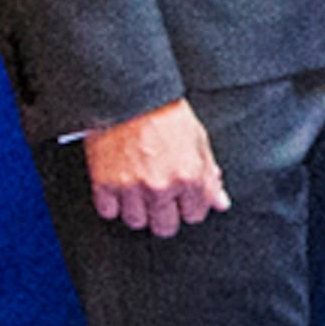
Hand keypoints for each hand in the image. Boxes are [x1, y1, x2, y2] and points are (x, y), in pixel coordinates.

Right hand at [82, 100, 227, 236]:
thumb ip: (209, 177)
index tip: (183, 200)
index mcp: (189, 178)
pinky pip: (108, 212)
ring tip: (140, 193)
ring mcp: (131, 188)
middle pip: (165, 227)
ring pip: (137, 222)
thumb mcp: (199, 141)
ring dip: (139, 211)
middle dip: (165, 216)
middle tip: (161, 200)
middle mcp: (161, 187)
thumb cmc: (166, 115)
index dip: (189, 207)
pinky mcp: (104, 184)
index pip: (194, 215)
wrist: (131, 98)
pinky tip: (120, 190)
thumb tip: (220, 203)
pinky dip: (113, 204)